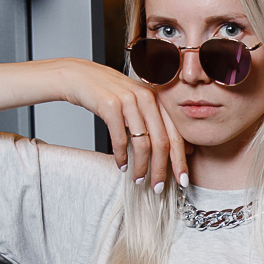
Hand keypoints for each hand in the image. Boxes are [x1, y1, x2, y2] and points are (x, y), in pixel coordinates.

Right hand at [52, 57, 187, 191]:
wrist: (79, 76)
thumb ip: (158, 123)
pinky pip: (120, 139)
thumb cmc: (109, 93)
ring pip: (142, 143)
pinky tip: (122, 166)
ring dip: (141, 166)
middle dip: (162, 169)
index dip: (180, 160)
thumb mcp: (138, 104)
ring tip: (138, 179)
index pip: (175, 134)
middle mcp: (146, 97)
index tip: (183, 180)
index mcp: (157, 98)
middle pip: (162, 142)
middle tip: (158, 187)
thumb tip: (185, 149)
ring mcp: (128, 100)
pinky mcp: (110, 105)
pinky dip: (121, 157)